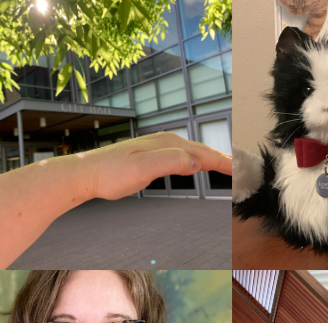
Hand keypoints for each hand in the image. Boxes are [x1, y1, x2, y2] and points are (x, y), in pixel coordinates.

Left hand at [74, 132, 232, 202]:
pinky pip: (180, 157)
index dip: (224, 163)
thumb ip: (171, 163)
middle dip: (222, 159)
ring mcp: (157, 147)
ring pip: (191, 152)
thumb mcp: (142, 170)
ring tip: (225, 166)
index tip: (241, 172)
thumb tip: (197, 162)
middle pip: (201, 151)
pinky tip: (193, 166)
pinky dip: (194, 161)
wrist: (87, 173)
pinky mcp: (149, 155)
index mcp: (168, 145)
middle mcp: (165, 142)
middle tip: (240, 171)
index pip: (203, 154)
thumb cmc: (110, 174)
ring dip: (209, 159)